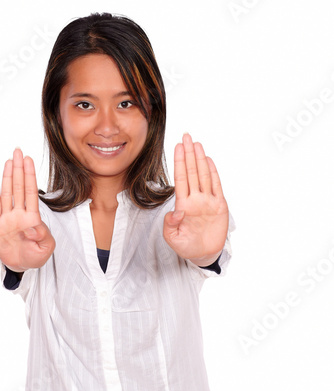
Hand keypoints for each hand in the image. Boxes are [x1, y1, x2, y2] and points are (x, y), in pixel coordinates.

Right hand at [0, 148, 54, 271]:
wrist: (20, 266)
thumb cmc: (34, 256)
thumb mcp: (45, 249)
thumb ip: (43, 236)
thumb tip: (34, 227)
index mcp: (32, 218)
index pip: (31, 192)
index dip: (29, 176)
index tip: (29, 161)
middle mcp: (19, 214)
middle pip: (18, 187)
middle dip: (19, 169)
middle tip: (18, 152)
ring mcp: (7, 218)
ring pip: (7, 193)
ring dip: (8, 177)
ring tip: (9, 161)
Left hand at [163, 133, 228, 265]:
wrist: (203, 254)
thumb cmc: (186, 246)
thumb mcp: (172, 238)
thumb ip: (170, 225)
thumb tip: (175, 211)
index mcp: (182, 204)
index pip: (180, 178)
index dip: (179, 162)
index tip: (177, 147)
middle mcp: (195, 199)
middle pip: (191, 172)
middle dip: (188, 154)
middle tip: (186, 136)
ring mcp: (207, 201)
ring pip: (203, 175)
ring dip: (200, 159)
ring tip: (196, 144)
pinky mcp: (219, 205)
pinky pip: (216, 186)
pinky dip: (213, 173)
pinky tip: (208, 161)